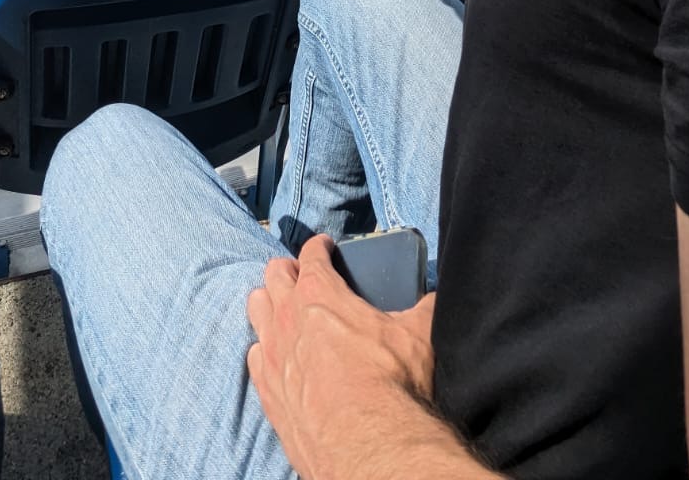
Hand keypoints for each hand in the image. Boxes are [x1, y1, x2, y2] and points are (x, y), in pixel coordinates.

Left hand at [246, 235, 437, 478]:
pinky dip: (263, 348)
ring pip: (256, 308)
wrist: (367, 443)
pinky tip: (274, 354)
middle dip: (288, 269)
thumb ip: (424, 308)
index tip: (325, 247)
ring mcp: (271, 352)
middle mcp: (288, 315)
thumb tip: (435, 298)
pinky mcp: (266, 389)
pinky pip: (253, 354)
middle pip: (275, 274)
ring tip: (282, 307)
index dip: (319, 246)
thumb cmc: (390, 383)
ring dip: (269, 302)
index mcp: (321, 293)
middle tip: (301, 274)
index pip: (312, 254)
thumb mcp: (417, 336)